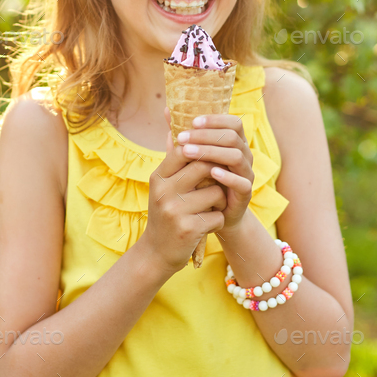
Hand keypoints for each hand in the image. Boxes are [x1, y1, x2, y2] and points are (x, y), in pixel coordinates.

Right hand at [140, 108, 226, 275]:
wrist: (157, 253)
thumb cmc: (166, 212)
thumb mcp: (163, 184)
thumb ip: (172, 155)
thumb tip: (174, 122)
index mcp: (158, 177)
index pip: (186, 149)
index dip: (205, 150)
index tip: (213, 158)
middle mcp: (163, 191)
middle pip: (204, 166)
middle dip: (216, 174)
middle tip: (216, 183)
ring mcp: (175, 211)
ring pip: (215, 191)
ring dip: (219, 200)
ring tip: (209, 208)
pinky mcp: (188, 229)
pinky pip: (218, 215)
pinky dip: (218, 219)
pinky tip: (207, 225)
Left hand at [174, 113, 253, 234]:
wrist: (212, 215)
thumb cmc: (201, 181)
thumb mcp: (190, 157)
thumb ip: (182, 136)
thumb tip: (166, 110)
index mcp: (234, 143)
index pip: (233, 123)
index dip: (215, 120)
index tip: (193, 121)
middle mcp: (244, 155)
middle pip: (232, 137)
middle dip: (206, 135)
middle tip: (182, 137)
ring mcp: (246, 174)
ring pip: (237, 156)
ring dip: (212, 152)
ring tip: (189, 153)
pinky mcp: (245, 193)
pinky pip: (242, 182)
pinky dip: (228, 176)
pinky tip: (212, 172)